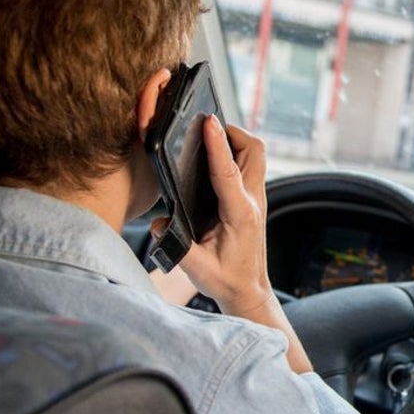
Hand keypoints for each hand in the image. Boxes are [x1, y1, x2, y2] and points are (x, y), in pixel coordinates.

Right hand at [154, 116, 311, 371]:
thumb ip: (176, 245)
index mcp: (239, 215)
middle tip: (206, 130)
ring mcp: (256, 199)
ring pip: (254, 154)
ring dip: (235, 142)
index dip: (217, 144)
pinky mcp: (252, 199)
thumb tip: (157, 223)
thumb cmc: (225, 280)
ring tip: (208, 142)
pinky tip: (213, 161)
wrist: (248, 291)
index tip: (208, 121)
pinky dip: (233, 154)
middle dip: (232, 133)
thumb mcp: (196, 268)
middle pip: (253, 150)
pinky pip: (248, 165)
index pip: (228, 171)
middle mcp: (252, 201)